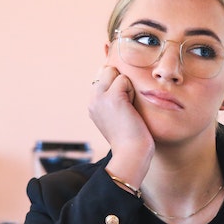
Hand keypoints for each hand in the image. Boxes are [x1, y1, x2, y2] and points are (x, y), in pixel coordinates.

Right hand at [88, 66, 153, 185]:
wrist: (131, 153)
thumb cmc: (130, 137)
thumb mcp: (116, 114)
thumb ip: (113, 97)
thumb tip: (120, 78)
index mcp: (92, 103)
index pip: (102, 75)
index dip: (117, 83)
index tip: (123, 105)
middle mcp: (92, 99)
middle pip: (107, 70)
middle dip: (120, 81)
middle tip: (126, 105)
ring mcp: (99, 97)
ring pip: (114, 72)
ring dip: (127, 86)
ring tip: (128, 107)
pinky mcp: (111, 97)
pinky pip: (124, 79)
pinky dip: (131, 91)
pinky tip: (130, 108)